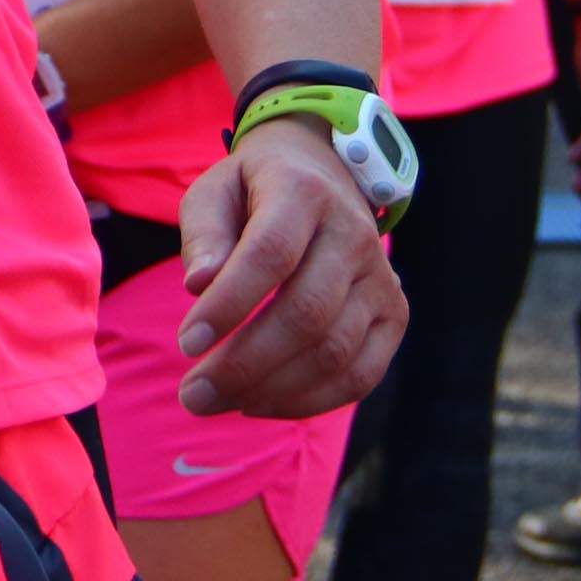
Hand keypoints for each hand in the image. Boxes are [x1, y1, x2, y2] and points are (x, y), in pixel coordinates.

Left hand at [171, 115, 405, 419]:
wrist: (323, 177)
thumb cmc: (252, 192)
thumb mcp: (213, 192)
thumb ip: (204, 235)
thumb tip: (199, 286)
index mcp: (303, 193)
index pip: (270, 254)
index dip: (229, 304)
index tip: (186, 345)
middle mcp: (353, 235)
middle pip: (306, 314)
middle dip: (245, 364)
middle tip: (193, 396)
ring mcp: (382, 279)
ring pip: (335, 352)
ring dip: (273, 390)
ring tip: (218, 401)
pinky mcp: (395, 315)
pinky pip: (361, 375)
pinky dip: (310, 400)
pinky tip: (260, 403)